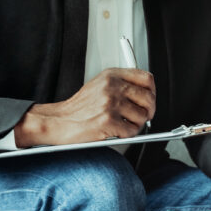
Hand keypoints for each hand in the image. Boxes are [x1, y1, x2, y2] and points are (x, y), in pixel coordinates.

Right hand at [13, 68, 154, 146]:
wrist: (58, 122)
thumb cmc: (78, 108)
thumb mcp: (100, 86)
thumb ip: (121, 85)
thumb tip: (146, 95)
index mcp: (111, 75)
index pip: (146, 78)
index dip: (152, 91)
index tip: (150, 99)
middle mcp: (112, 86)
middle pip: (148, 98)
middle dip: (149, 111)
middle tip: (142, 117)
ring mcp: (110, 103)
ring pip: (142, 116)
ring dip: (136, 125)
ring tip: (122, 125)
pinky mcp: (107, 120)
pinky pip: (131, 131)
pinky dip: (127, 135)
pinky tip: (116, 132)